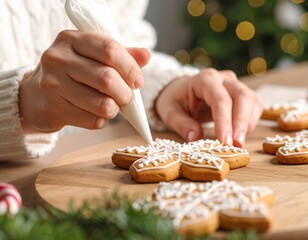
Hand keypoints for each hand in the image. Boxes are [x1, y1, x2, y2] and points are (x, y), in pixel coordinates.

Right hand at [19, 30, 149, 133]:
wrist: (36, 95)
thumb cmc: (72, 72)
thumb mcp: (92, 56)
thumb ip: (120, 54)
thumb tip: (145, 55)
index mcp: (71, 39)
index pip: (109, 49)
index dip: (130, 67)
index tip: (138, 81)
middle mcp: (58, 59)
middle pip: (107, 79)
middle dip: (126, 93)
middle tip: (127, 98)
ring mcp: (53, 85)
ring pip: (102, 104)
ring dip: (115, 109)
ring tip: (112, 105)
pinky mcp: (54, 109)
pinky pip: (93, 121)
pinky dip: (102, 120)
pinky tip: (94, 113)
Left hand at [155, 68, 262, 146]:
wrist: (179, 91)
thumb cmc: (175, 101)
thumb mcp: (169, 112)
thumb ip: (181, 124)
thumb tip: (195, 137)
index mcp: (204, 79)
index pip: (220, 99)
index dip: (224, 121)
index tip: (225, 141)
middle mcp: (223, 78)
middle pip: (242, 96)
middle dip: (241, 122)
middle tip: (237, 144)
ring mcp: (234, 84)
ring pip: (251, 101)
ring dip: (248, 124)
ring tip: (237, 143)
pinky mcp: (241, 94)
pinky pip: (254, 106)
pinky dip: (250, 122)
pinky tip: (239, 135)